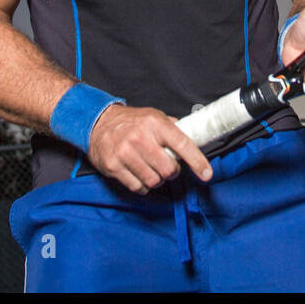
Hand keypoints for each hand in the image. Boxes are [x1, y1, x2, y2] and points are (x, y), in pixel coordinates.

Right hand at [87, 104, 212, 193]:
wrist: (98, 123)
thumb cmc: (131, 122)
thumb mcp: (154, 116)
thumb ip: (173, 128)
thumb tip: (195, 138)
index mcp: (155, 123)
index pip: (182, 144)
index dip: (197, 161)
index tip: (207, 174)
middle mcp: (140, 137)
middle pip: (169, 169)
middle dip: (172, 172)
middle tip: (167, 166)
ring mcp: (125, 152)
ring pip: (154, 180)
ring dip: (157, 179)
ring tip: (151, 169)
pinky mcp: (113, 166)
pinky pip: (138, 187)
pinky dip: (143, 185)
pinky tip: (139, 174)